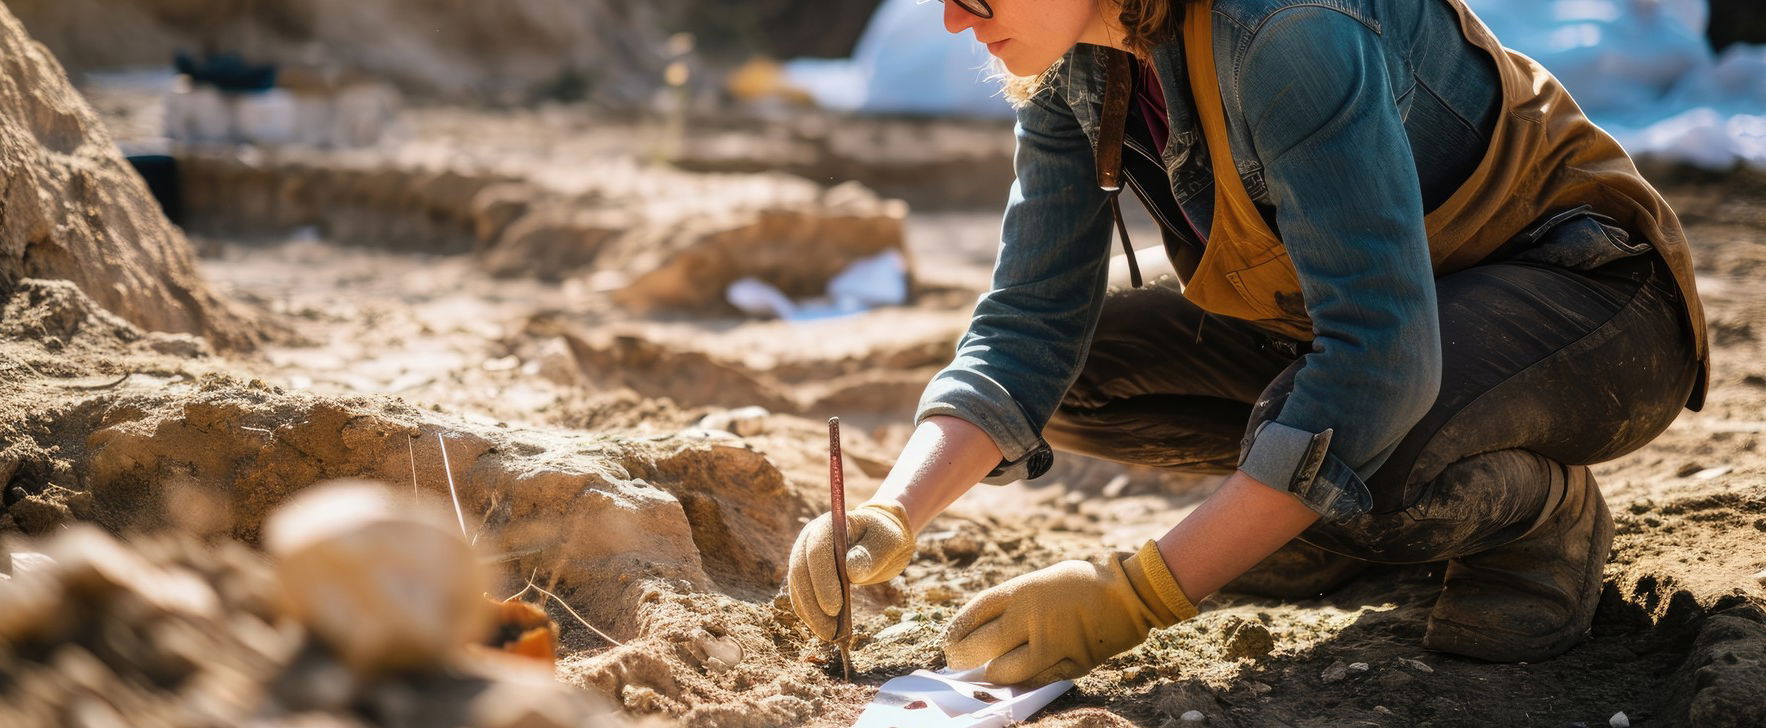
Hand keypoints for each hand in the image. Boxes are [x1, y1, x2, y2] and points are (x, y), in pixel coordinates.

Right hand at [787, 500, 914, 639]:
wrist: (878, 536)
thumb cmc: (885, 538)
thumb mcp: (888, 543)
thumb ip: (871, 554)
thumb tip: (851, 570)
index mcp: (829, 525)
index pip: (817, 551)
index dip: (823, 580)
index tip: (835, 608)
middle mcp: (809, 538)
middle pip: (800, 571)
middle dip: (813, 604)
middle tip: (829, 632)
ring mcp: (804, 555)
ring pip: (797, 586)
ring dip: (809, 613)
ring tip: (828, 635)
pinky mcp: (805, 573)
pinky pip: (801, 594)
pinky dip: (809, 613)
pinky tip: (823, 629)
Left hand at [943, 541, 1196, 685]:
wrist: (1128, 594)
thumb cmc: (1078, 586)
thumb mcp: (1040, 583)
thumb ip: (1013, 606)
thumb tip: (980, 632)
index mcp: (1023, 591)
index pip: (974, 613)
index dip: (956, 630)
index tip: (947, 640)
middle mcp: (1032, 618)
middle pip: (981, 645)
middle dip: (963, 657)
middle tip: (957, 661)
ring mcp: (1052, 644)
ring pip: (1005, 672)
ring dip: (990, 675)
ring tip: (985, 673)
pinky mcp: (1070, 664)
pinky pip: (1035, 681)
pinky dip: (1020, 681)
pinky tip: (1012, 679)